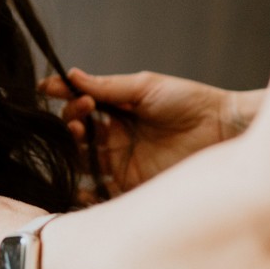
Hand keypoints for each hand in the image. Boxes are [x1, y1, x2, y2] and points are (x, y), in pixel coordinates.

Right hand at [40, 69, 261, 193]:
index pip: (81, 104)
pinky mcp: (132, 186)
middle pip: (77, 133)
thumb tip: (71, 74)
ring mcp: (122, 163)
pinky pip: (101, 194)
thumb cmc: (189, 102)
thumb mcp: (145, 87)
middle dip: (70, 120)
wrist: (223, 130)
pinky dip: (84, 191)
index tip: (46, 89)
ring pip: (83, 160)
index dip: (63, 96)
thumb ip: (107, 86)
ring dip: (73, 148)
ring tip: (80, 134)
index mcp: (118, 111)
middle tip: (82, 110)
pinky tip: (78, 179)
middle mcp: (116, 138)